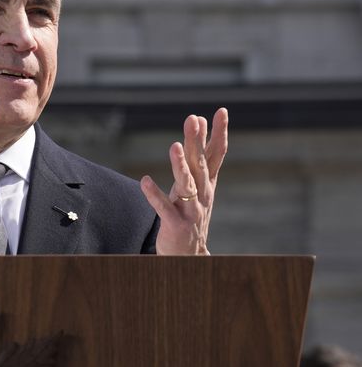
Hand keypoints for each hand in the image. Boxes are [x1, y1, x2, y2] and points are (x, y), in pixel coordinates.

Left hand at [140, 108, 228, 254]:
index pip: (217, 154)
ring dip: (180, 165)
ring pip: (186, 184)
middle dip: (197, 141)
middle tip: (193, 119)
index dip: (219, 133)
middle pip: (200, 164)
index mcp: (208, 183)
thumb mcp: (196, 184)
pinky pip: (163, 207)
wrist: (190, 255)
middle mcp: (203, 194)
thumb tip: (199, 121)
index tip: (221, 111)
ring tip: (174, 146)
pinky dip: (155, 194)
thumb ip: (197, 156)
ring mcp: (191, 210)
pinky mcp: (176, 224)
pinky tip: (145, 181)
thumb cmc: (189, 212)